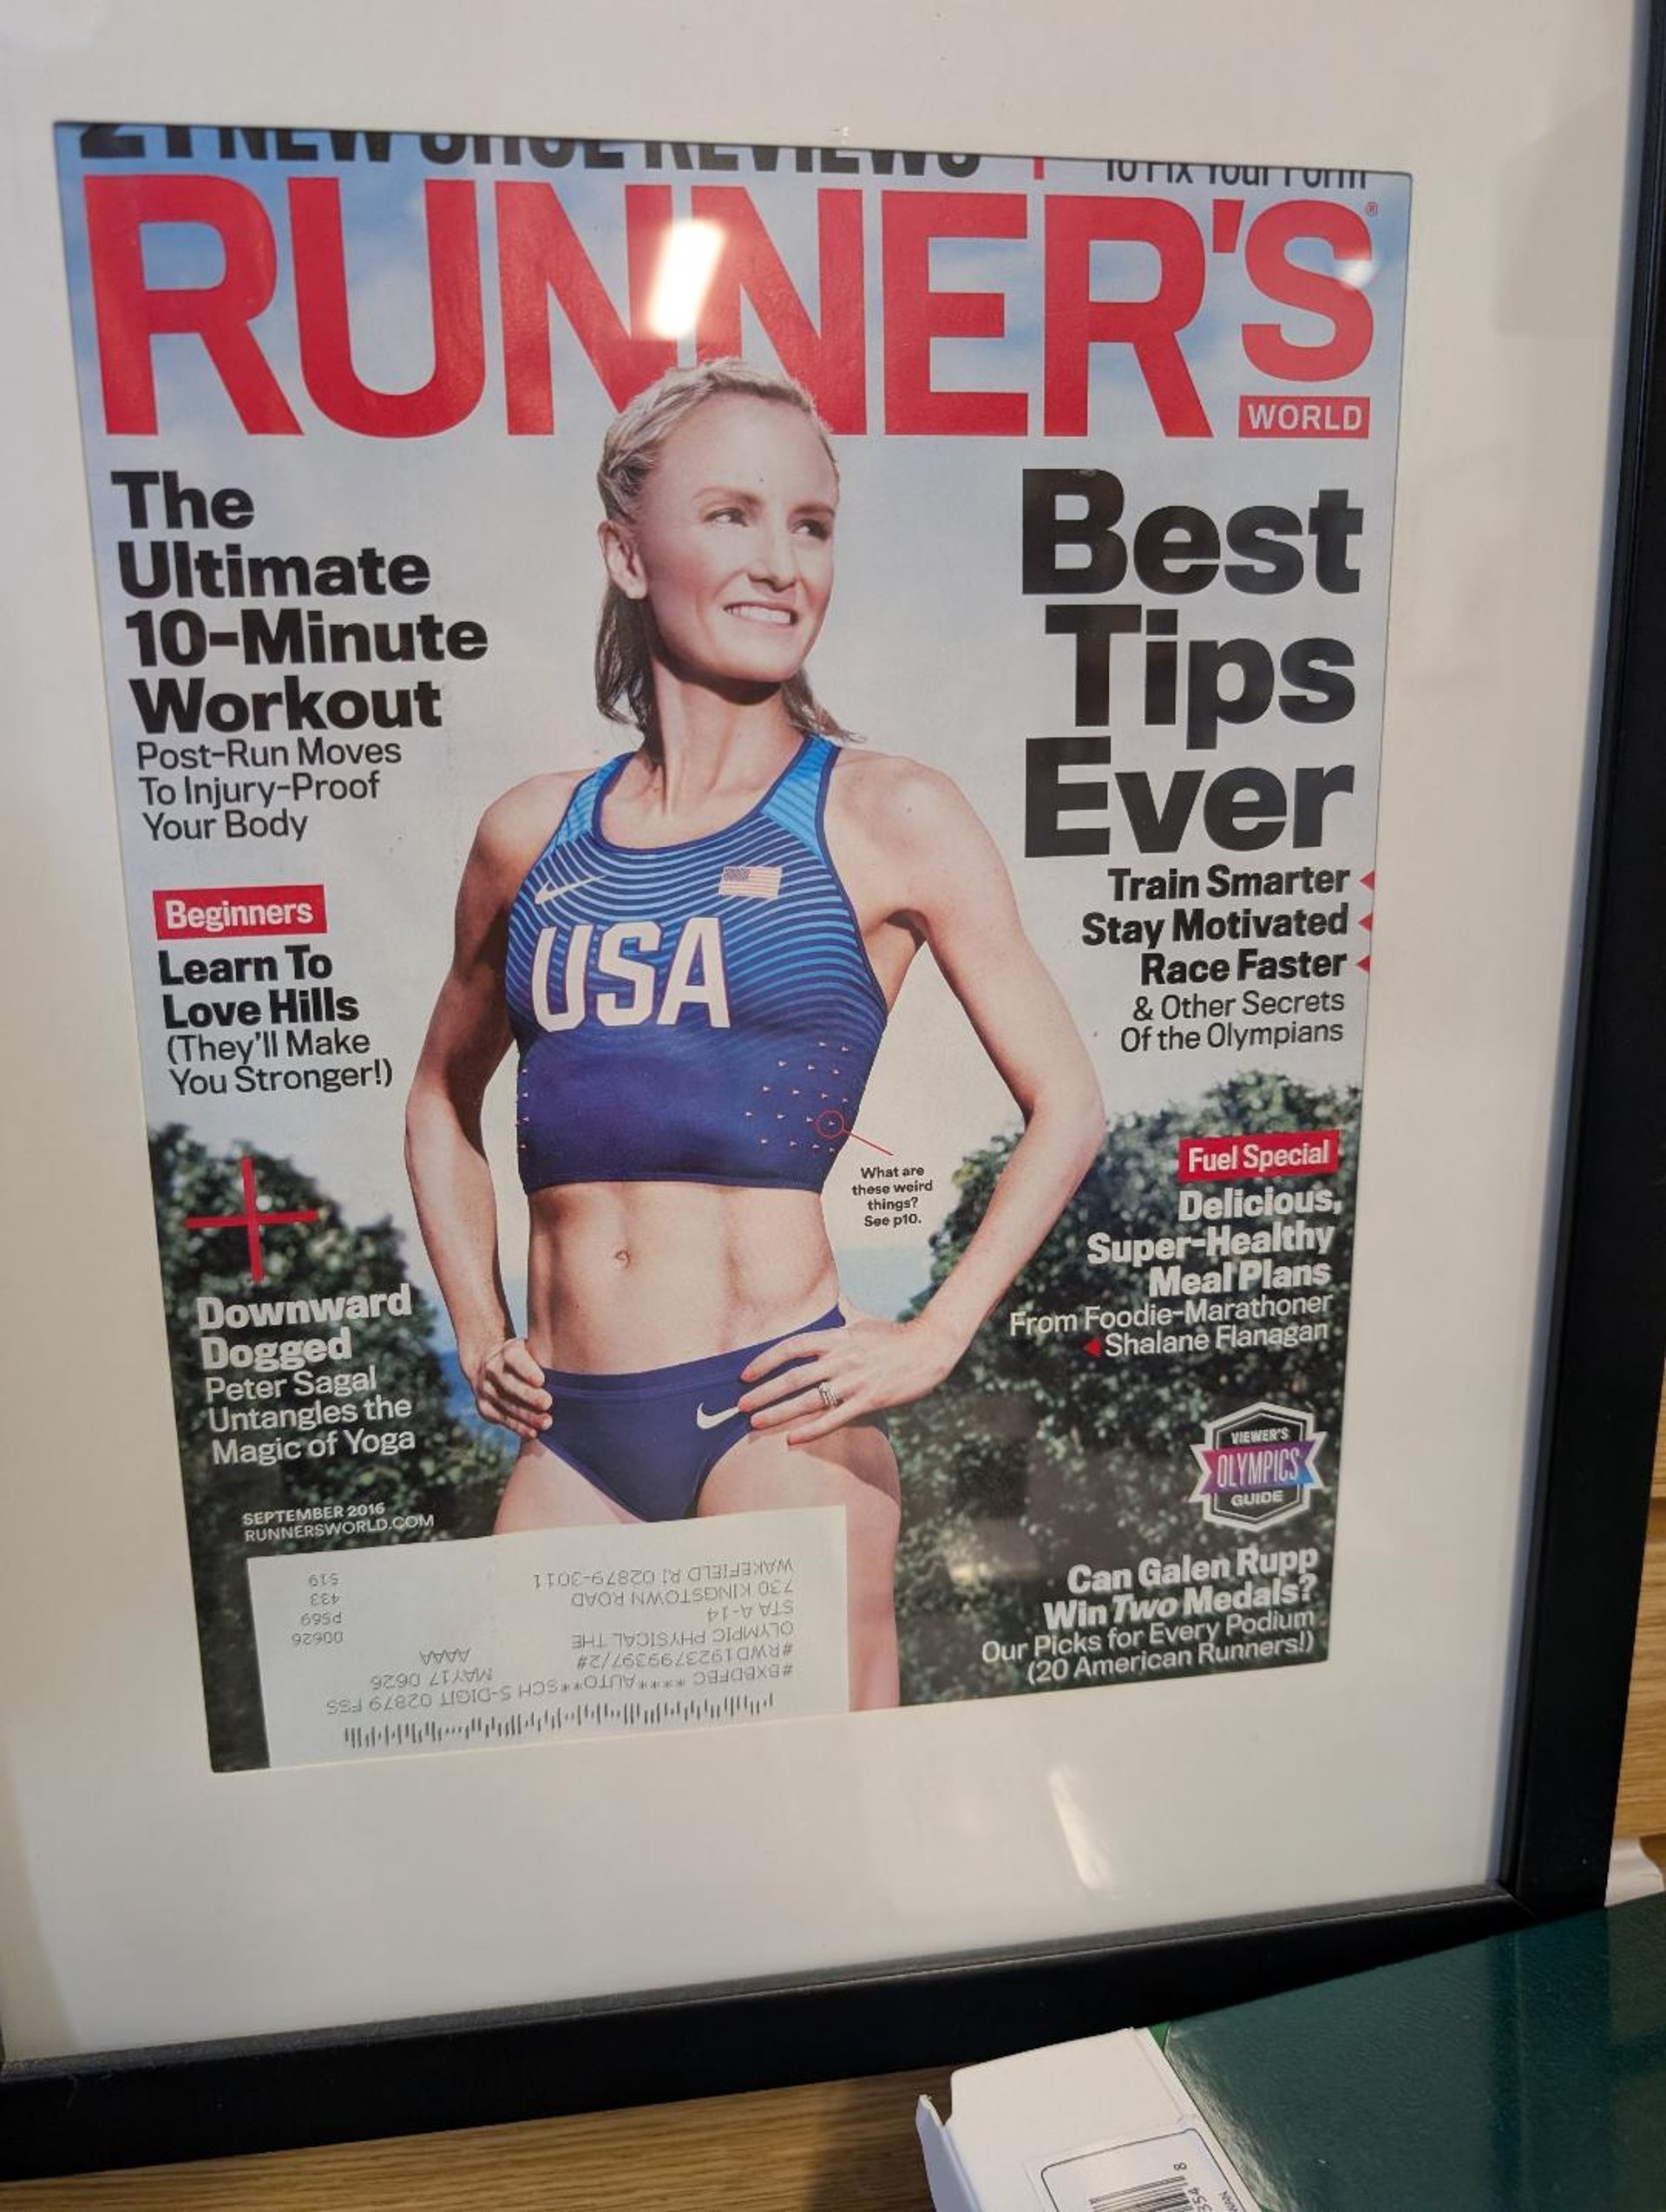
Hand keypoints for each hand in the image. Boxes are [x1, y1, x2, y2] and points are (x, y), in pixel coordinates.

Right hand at [469, 1337, 551, 1441]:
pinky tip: (533, 1432)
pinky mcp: (485, 1407)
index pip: (514, 1358)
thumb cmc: (528, 1358)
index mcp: (506, 1351)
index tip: (542, 1380)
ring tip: (547, 1423)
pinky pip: (501, 1418)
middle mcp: (492, 1369)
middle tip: (548, 1403)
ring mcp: (486, 1389)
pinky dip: (518, 1426)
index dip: (526, 1369)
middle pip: (509, 1383)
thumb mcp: (535, 1349)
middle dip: (528, 1395)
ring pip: (506, 1404)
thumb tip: (578, 1358)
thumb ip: (549, 1355)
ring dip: (526, 1416)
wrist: (492, 1365)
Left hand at [737, 1306, 961, 1444]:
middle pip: (794, 1377)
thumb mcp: (865, 1320)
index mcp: (838, 1337)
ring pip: (809, 1400)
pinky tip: (792, 1439)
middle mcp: (842, 1358)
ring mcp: (856, 1380)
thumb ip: (842, 1314)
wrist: (931, 1347)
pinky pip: (835, 1418)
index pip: (793, 1346)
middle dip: (764, 1392)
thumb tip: (831, 1300)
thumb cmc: (896, 1335)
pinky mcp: (870, 1400)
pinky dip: (812, 1430)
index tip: (745, 1373)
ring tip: (755, 1423)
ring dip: (779, 1413)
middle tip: (740, 1405)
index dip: (766, 1360)